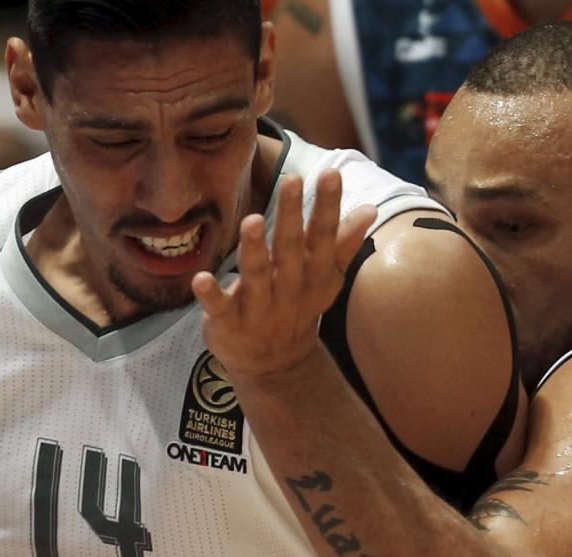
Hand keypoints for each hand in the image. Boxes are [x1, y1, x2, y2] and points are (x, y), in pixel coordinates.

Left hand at [193, 170, 376, 383]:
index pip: (324, 237)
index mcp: (313, 276)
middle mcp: (289, 290)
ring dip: (255, 250)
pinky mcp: (229, 323)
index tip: (331, 173)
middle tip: (291, 179)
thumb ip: (344, 243)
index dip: (327, 206)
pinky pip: (219, 308)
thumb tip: (370, 207)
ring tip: (253, 220)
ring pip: (257, 276)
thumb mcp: (325, 279)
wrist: (275, 367)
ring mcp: (259, 308)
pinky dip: (211, 294)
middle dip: (291, 217)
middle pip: (290, 250)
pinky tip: (201, 277)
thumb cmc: (298, 308)